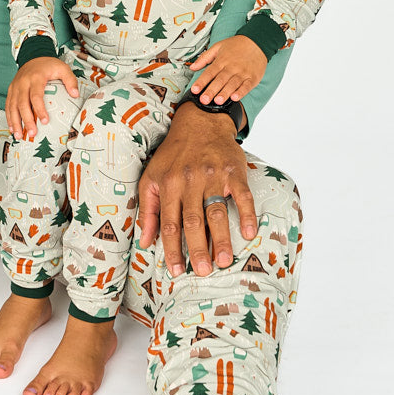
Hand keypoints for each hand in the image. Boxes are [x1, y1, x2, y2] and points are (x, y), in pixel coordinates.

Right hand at [5, 57, 79, 140]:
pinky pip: (8, 105)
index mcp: (36, 77)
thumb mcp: (62, 68)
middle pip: (22, 103)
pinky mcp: (11, 90)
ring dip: (15, 122)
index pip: (36, 95)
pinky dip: (9, 118)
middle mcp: (22, 82)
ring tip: (19, 135)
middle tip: (32, 132)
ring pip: (12, 106)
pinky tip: (13, 128)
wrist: (32, 56)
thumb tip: (75, 94)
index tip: (45, 121)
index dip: (39, 109)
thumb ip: (70, 80)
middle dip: (26, 120)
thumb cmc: (48, 65)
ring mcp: (15, 87)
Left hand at [136, 102, 257, 277]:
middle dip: (197, 249)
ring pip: (216, 212)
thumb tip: (145, 241)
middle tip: (202, 272)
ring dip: (220, 238)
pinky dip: (246, 214)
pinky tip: (248, 232)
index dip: (172, 248)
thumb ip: (147, 209)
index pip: (170, 223)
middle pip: (192, 221)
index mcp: (168, 185)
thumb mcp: (151, 177)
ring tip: (222, 261)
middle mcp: (189, 181)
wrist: (200, 122)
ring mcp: (213, 176)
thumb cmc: (173, 154)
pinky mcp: (233, 171)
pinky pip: (242, 195)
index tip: (176, 270)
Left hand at [189, 35, 266, 103]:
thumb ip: (204, 58)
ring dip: (225, 93)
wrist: (257, 41)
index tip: (194, 90)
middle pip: (220, 80)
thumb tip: (192, 67)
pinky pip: (246, 86)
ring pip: (232, 84)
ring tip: (218, 101)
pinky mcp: (253, 77)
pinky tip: (235, 97)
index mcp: (222, 60)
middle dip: (211, 91)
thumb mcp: (218, 46)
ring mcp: (243, 73)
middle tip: (204, 100)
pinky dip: (241, 92)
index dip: (201, 82)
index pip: (209, 72)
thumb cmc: (237, 45)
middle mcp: (232, 67)